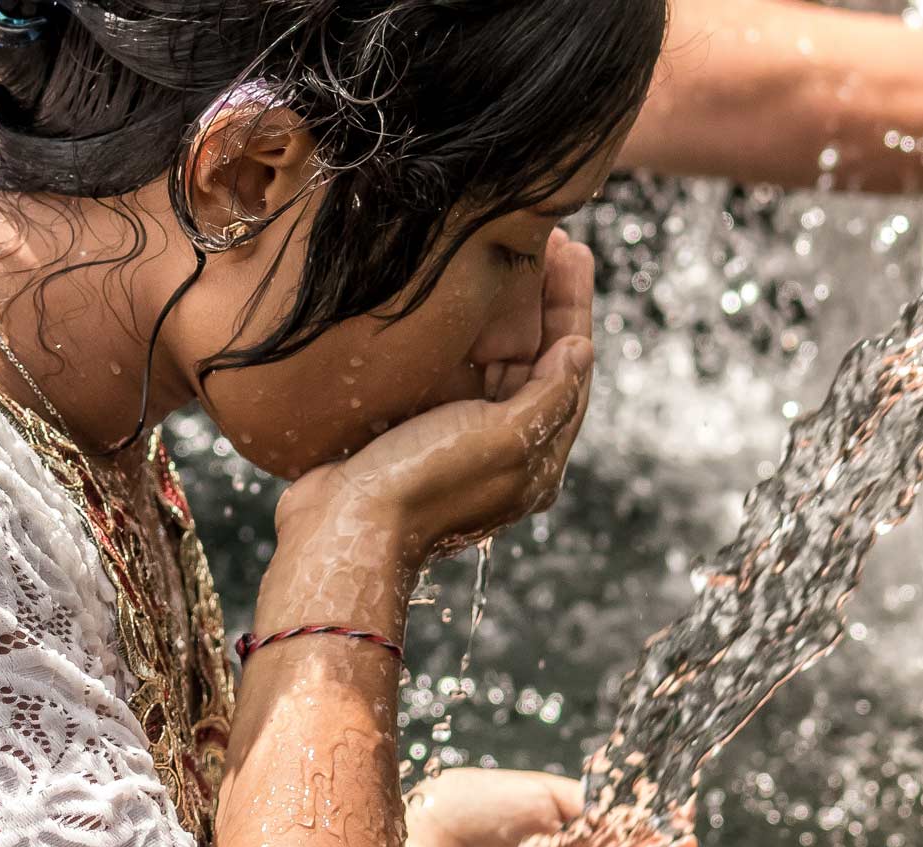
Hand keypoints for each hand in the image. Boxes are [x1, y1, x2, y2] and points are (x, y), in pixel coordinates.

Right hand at [275, 232, 597, 564]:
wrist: (342, 528)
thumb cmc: (423, 483)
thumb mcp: (502, 438)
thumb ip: (548, 395)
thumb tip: (580, 351)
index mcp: (537, 460)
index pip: (570, 370)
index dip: (573, 307)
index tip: (574, 251)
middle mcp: (505, 450)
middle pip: (539, 363)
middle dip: (546, 302)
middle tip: (550, 242)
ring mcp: (461, 441)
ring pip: (498, 364)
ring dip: (508, 312)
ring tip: (511, 257)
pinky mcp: (419, 433)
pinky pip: (455, 374)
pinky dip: (465, 335)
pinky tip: (460, 300)